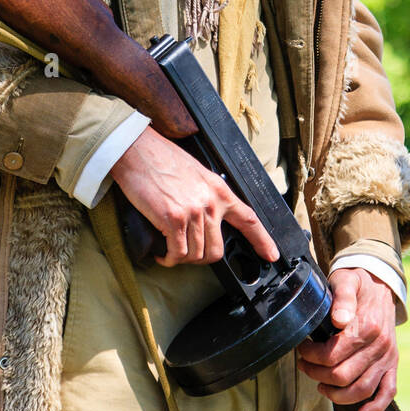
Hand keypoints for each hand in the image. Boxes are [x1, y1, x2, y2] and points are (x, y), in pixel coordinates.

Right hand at [110, 126, 278, 267]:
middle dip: (202, 258)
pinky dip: (169, 259)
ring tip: (171, 253)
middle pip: (217, 249)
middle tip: (188, 255)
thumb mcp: (197, 173)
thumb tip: (207, 218)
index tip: (271, 254)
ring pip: (196, 254)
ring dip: (182, 259)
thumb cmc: (161, 159)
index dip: (262, 240)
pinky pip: (177, 253)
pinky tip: (163, 255)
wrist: (138, 151)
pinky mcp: (173, 219)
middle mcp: (210, 202)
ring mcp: (193, 212)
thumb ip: (207, 195)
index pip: (248, 219)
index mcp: (219, 190)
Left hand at [297, 267, 397, 410]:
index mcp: (367, 327)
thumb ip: (342, 298)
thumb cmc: (357, 283)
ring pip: (362, 389)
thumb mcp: (346, 281)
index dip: (311, 356)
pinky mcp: (392, 364)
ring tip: (321, 385)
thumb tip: (339, 320)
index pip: (333, 355)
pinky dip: (375, 407)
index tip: (302, 349)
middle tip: (304, 365)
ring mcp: (387, 357)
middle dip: (317, 374)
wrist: (380, 283)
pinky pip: (388, 391)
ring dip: (337, 394)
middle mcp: (380, 346)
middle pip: (343, 375)